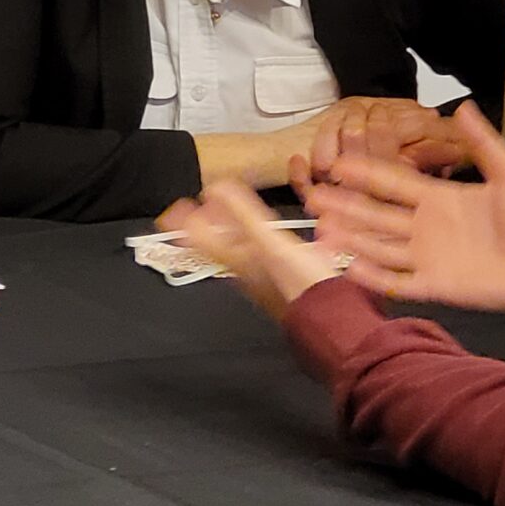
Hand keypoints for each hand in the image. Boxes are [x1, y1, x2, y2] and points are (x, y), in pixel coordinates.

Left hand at [156, 183, 344, 320]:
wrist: (329, 317)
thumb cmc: (299, 283)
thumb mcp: (269, 241)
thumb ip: (242, 214)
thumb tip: (214, 188)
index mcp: (235, 259)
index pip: (199, 238)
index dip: (184, 222)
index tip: (174, 208)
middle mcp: (243, 269)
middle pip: (215, 243)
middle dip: (206, 224)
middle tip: (194, 210)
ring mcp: (260, 275)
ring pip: (235, 249)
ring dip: (227, 230)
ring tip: (224, 217)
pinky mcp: (279, 278)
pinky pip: (256, 254)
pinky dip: (251, 240)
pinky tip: (263, 236)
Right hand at [302, 104, 504, 311]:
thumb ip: (482, 144)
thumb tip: (462, 106)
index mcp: (437, 198)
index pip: (392, 183)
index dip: (365, 174)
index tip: (336, 164)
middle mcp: (424, 227)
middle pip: (376, 215)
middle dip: (345, 206)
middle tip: (313, 198)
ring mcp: (426, 257)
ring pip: (379, 246)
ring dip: (352, 238)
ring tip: (322, 231)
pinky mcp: (435, 284)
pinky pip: (398, 281)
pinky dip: (374, 276)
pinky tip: (350, 267)